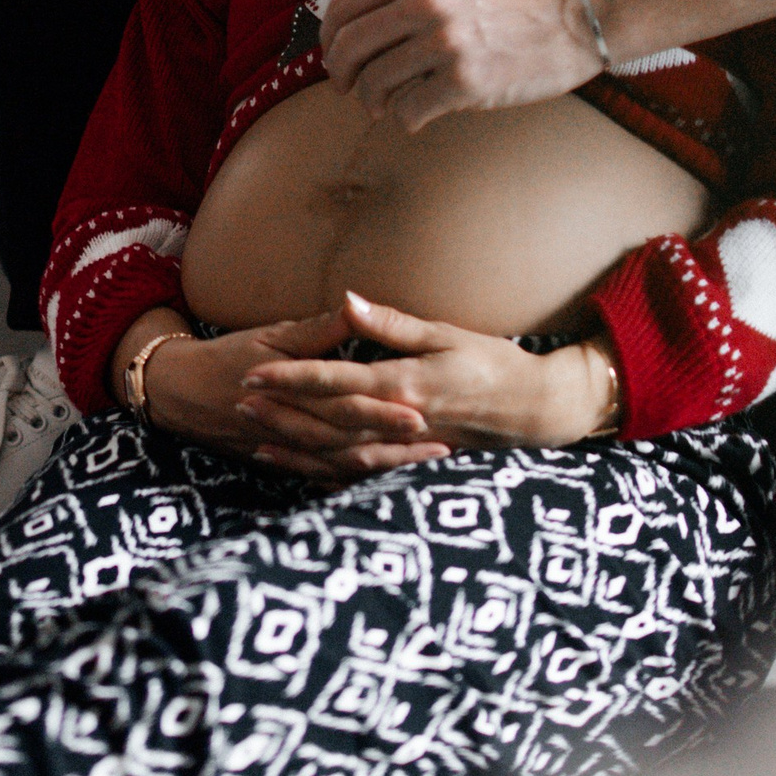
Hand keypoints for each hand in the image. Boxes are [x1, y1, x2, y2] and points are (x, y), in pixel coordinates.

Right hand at [126, 308, 432, 464]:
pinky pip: (323, 476)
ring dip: (384, 465)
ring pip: (342, 464)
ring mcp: (287, 450)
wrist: (180, 392)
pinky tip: (384, 477)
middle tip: (442, 445)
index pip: (345, 405)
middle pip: (351, 440)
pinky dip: (354, 478)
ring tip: (425, 461)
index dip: (384, 411)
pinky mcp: (283, 462)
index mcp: (292, 391)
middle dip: (396, 445)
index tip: (422, 412)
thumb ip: (318, 329)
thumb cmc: (230, 354)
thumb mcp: (272, 333)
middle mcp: (293, 426)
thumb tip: (355, 305)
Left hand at [240, 292, 615, 472]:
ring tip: (256, 438)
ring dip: (295, 446)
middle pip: (326, 421)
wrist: (535, 409)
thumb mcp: (446, 333)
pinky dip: (326, 473)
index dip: (290, 376)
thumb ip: (393, 324)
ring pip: (337, 453)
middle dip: (281, 412)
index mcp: (404, 385)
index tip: (254, 371)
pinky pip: (360, 474)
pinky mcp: (412, 464)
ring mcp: (404, 450)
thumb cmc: (494, 363)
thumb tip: (350, 302)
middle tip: (240, 402)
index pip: (334, 380)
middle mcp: (398, 423)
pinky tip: (298, 470)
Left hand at [320, 0, 597, 129]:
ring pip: (374, 83)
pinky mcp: (464, 81)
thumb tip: (351, 28)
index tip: (332, 55)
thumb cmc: (514, 1)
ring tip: (388, 104)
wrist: (574, 18)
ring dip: (374, 101)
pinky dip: (407, 118)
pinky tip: (421, 114)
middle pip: (348, 45)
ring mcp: (444, 43)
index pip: (344, 5)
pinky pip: (408, 111)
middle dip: (339, 74)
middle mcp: (426, 3)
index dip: (328, 37)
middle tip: (346, 88)